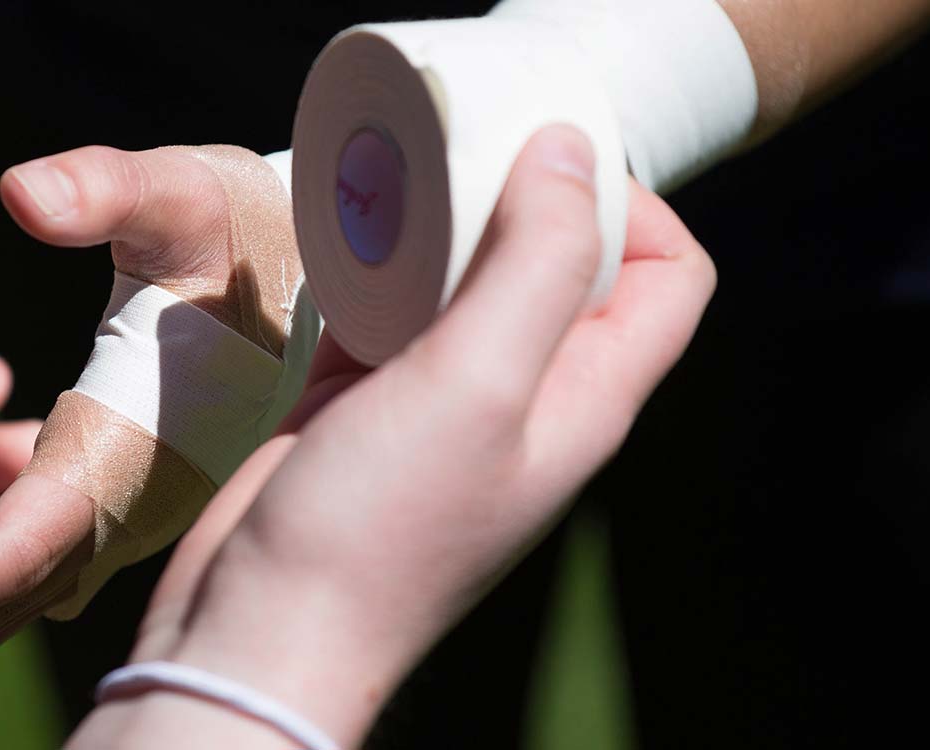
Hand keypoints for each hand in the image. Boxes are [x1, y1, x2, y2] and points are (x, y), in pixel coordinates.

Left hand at [0, 145, 274, 747]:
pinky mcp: (97, 515)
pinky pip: (8, 588)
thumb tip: (21, 191)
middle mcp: (115, 509)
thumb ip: (109, 190)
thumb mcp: (184, 194)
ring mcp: (109, 524)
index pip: (16, 545)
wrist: (316, 280)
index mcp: (123, 448)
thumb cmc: (246, 229)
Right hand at [70, 126, 716, 747]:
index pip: (669, 278)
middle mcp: (525, 398)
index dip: (630, 207)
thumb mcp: (476, 383)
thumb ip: (538, 264)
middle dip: (519, 198)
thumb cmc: (377, 531)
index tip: (545, 165)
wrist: (260, 631)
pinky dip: (366, 273)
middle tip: (454, 163)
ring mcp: (443, 405)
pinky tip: (334, 254)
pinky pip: (384, 314)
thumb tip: (573, 151)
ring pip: (468, 283)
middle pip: (564, 266)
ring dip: (435, 230)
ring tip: (387, 198)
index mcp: (585, 399)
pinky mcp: (365, 407)